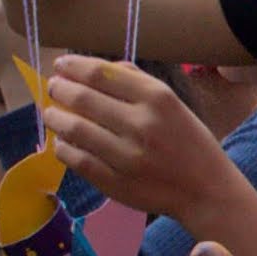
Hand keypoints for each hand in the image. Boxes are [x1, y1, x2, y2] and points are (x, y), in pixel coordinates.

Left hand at [37, 54, 235, 221]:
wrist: (206, 190)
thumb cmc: (189, 141)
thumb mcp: (173, 102)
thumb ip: (136, 81)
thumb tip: (92, 68)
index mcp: (157, 98)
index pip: (100, 74)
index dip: (73, 66)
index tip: (61, 65)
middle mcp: (141, 123)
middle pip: (83, 99)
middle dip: (60, 89)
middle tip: (53, 87)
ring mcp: (127, 156)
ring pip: (75, 130)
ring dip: (55, 118)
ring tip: (51, 113)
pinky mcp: (116, 182)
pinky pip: (77, 160)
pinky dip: (63, 148)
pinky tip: (62, 142)